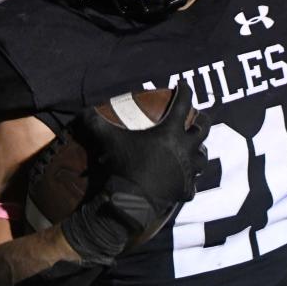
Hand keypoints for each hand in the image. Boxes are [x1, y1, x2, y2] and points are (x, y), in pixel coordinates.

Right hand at [61, 82, 210, 264]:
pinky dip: (190, 181)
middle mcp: (186, 148)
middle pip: (204, 128)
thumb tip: (82, 110)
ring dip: (200, 151)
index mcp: (171, 132)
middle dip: (202, 120)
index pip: (183, 104)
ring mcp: (188, 170)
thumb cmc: (124, 165)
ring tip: (195, 149)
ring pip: (203, 157)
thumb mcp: (109, 140)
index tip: (183, 84)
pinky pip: (192, 184)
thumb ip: (96, 123)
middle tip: (198, 117)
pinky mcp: (186, 189)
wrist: (131, 201)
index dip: (184, 91)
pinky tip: (185, 181)